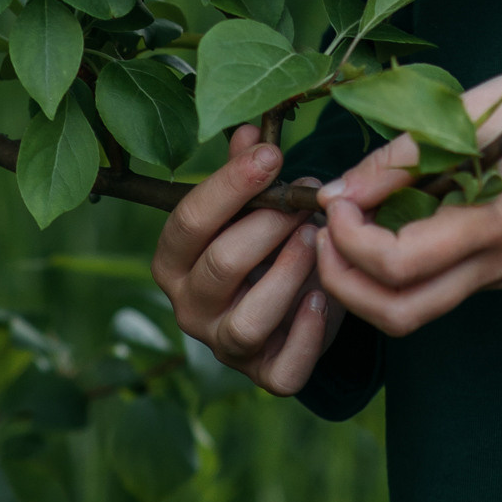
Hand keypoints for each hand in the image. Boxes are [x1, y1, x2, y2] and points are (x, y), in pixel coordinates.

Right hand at [152, 125, 341, 392]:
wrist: (293, 295)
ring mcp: (225, 346)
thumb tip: (250, 128)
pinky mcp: (266, 373)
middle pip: (220, 267)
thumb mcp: (252, 202)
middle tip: (305, 200)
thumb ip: (246, 169)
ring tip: (316, 237)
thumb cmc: (264, 237)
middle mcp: (191, 307)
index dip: (230, 185)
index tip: (272, 155)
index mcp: (175, 261)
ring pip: (247, 322)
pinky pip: (283, 369)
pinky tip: (325, 295)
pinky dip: (308, 334)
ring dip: (288, 274)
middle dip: (268, 226)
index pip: (188, 222)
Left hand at [314, 51, 501, 340]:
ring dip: (364, 282)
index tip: (331, 198)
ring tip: (341, 231)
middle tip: (320, 233)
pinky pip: (436, 286)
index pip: (398, 265)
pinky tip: (381, 225)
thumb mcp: (467, 112)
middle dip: (344, 282)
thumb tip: (338, 192)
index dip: (349, 239)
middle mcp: (499, 263)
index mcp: (496, 226)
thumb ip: (400, 158)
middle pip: (399, 314)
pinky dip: (393, 270)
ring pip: (415, 309)